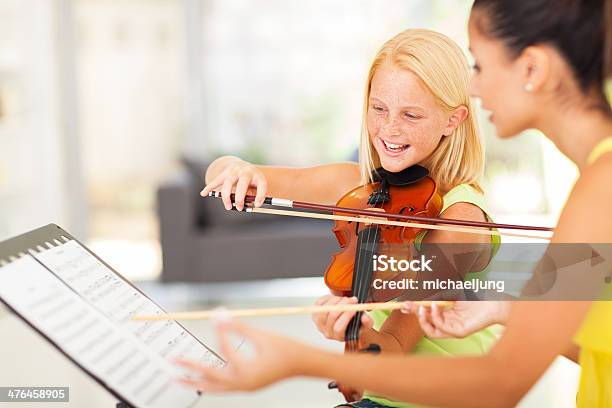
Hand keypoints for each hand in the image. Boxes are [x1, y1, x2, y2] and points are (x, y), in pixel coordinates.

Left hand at [176, 319, 312, 391]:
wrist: (303, 364)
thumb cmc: (286, 350)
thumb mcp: (262, 336)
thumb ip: (238, 327)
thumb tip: (220, 315)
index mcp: (248, 372)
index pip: (226, 350)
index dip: (220, 332)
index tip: (214, 319)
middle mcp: (243, 384)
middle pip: (209, 379)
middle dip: (190, 369)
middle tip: (172, 361)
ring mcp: (244, 388)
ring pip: (213, 387)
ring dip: (195, 381)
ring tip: (177, 377)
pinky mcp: (246, 386)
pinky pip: (222, 387)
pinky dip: (210, 382)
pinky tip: (201, 377)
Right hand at [201, 156, 267, 210]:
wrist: (243, 166)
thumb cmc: (251, 181)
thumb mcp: (257, 187)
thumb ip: (253, 196)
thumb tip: (249, 205)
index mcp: (258, 175)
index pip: (261, 185)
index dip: (260, 196)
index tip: (256, 205)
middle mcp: (247, 171)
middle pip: (242, 183)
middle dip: (240, 197)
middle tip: (239, 208)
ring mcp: (235, 170)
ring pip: (228, 182)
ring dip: (227, 196)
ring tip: (228, 207)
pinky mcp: (225, 172)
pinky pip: (217, 180)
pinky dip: (210, 187)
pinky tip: (203, 193)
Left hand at [312, 295, 373, 340]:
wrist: (346, 322)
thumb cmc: (355, 324)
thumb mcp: (365, 324)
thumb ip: (367, 322)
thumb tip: (365, 318)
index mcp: (339, 337)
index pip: (339, 328)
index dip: (347, 315)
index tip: (355, 306)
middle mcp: (327, 332)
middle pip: (332, 317)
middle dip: (343, 304)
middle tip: (352, 299)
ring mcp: (319, 324)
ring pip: (324, 309)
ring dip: (336, 300)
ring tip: (345, 299)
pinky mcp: (314, 314)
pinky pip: (319, 303)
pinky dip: (328, 298)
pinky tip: (336, 299)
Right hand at [401, 301, 510, 338]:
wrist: (494, 301)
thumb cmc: (476, 297)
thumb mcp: (450, 293)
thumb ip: (435, 296)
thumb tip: (419, 297)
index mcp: (445, 316)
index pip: (425, 317)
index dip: (413, 311)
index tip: (402, 305)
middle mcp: (448, 325)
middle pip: (425, 325)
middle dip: (414, 315)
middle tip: (407, 306)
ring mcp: (453, 330)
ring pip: (431, 331)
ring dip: (423, 319)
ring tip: (421, 308)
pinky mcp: (459, 332)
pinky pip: (443, 328)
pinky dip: (436, 317)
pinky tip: (435, 306)